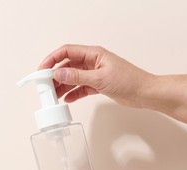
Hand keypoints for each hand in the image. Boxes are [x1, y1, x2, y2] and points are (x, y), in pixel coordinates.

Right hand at [38, 44, 152, 106]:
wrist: (144, 93)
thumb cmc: (128, 81)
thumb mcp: (100, 78)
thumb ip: (78, 76)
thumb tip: (58, 73)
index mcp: (94, 54)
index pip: (67, 51)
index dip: (52, 59)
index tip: (42, 69)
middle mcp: (93, 62)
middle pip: (68, 65)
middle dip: (56, 75)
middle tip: (46, 86)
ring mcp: (95, 74)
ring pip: (74, 78)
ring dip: (64, 86)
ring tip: (55, 96)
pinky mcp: (98, 85)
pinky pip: (82, 87)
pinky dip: (74, 93)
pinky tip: (68, 99)